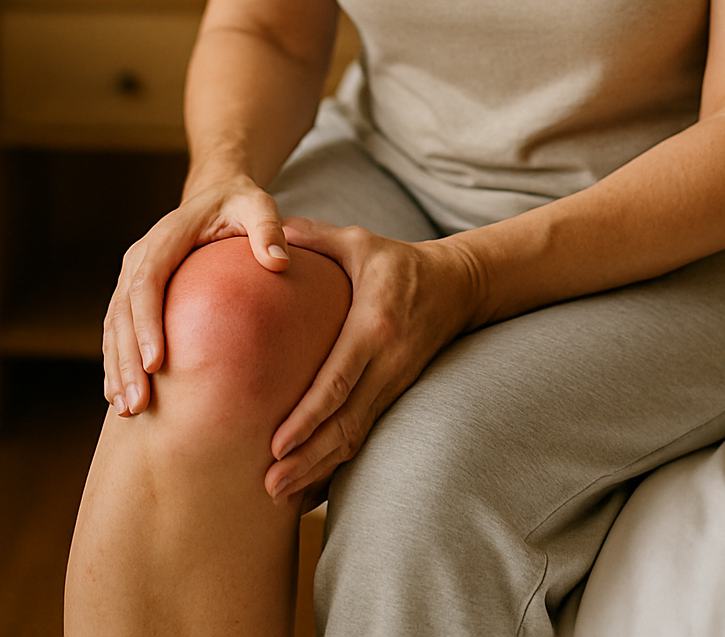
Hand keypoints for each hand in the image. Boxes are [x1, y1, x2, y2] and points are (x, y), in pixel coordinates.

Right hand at [102, 175, 290, 417]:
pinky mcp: (133, 292)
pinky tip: (120, 397)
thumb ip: (268, 229)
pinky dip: (116, 362)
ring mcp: (132, 274)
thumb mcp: (258, 206)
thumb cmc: (240, 204)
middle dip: (127, 359)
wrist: (216, 196)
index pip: (147, 281)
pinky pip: (117, 330)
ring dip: (117, 367)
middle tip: (137, 404)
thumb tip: (279, 263)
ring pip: (114, 325)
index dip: (147, 323)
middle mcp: (140, 255)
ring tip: (127, 410)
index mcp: (166, 236)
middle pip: (124, 311)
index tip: (155, 363)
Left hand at [264, 220, 481, 502]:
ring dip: (320, 470)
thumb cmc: (396, 261)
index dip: (309, 416)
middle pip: (347, 421)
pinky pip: (366, 435)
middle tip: (268, 485)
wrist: (456, 285)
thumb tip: (272, 230)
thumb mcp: (359, 241)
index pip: (340, 379)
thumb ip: (315, 237)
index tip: (276, 443)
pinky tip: (311, 487)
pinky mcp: (397, 393)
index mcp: (374, 325)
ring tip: (280, 495)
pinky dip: (338, 464)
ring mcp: (396, 382)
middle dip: (308, 458)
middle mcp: (388, 362)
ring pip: (357, 436)